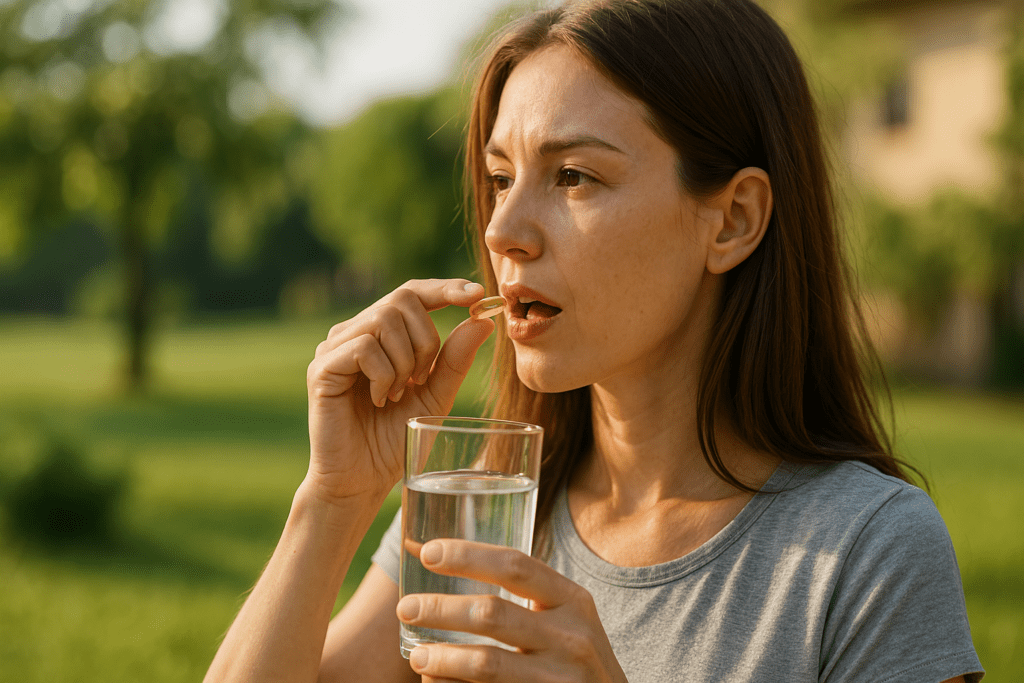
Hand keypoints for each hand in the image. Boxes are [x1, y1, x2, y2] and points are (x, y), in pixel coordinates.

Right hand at [305, 279, 493, 504]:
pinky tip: (380, 401)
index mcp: (380, 335)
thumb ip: (454, 360)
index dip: (444, 288)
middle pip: (402, 299)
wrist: (363, 481)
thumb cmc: (396, 440)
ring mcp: (334, 348)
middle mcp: (354, 332)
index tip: (477, 295)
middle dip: (426, 340)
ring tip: (397, 395)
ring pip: (383, 319)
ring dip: (405, 361)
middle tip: (420, 381)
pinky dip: (384, 375)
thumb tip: (482, 321)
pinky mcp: (321, 368)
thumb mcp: (436, 397)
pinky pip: (364, 347)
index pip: (412, 293)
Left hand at [396, 539, 628, 682]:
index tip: (428, 553)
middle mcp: (572, 638)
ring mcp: (560, 680)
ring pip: (485, 664)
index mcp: (573, 601)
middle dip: (440, 608)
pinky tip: (435, 681)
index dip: (467, 556)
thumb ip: (520, 598)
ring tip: (416, 654)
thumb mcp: (566, 620)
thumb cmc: (574, 657)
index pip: (515, 565)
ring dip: (441, 657)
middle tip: (405, 607)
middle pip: (491, 614)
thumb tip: (431, 563)